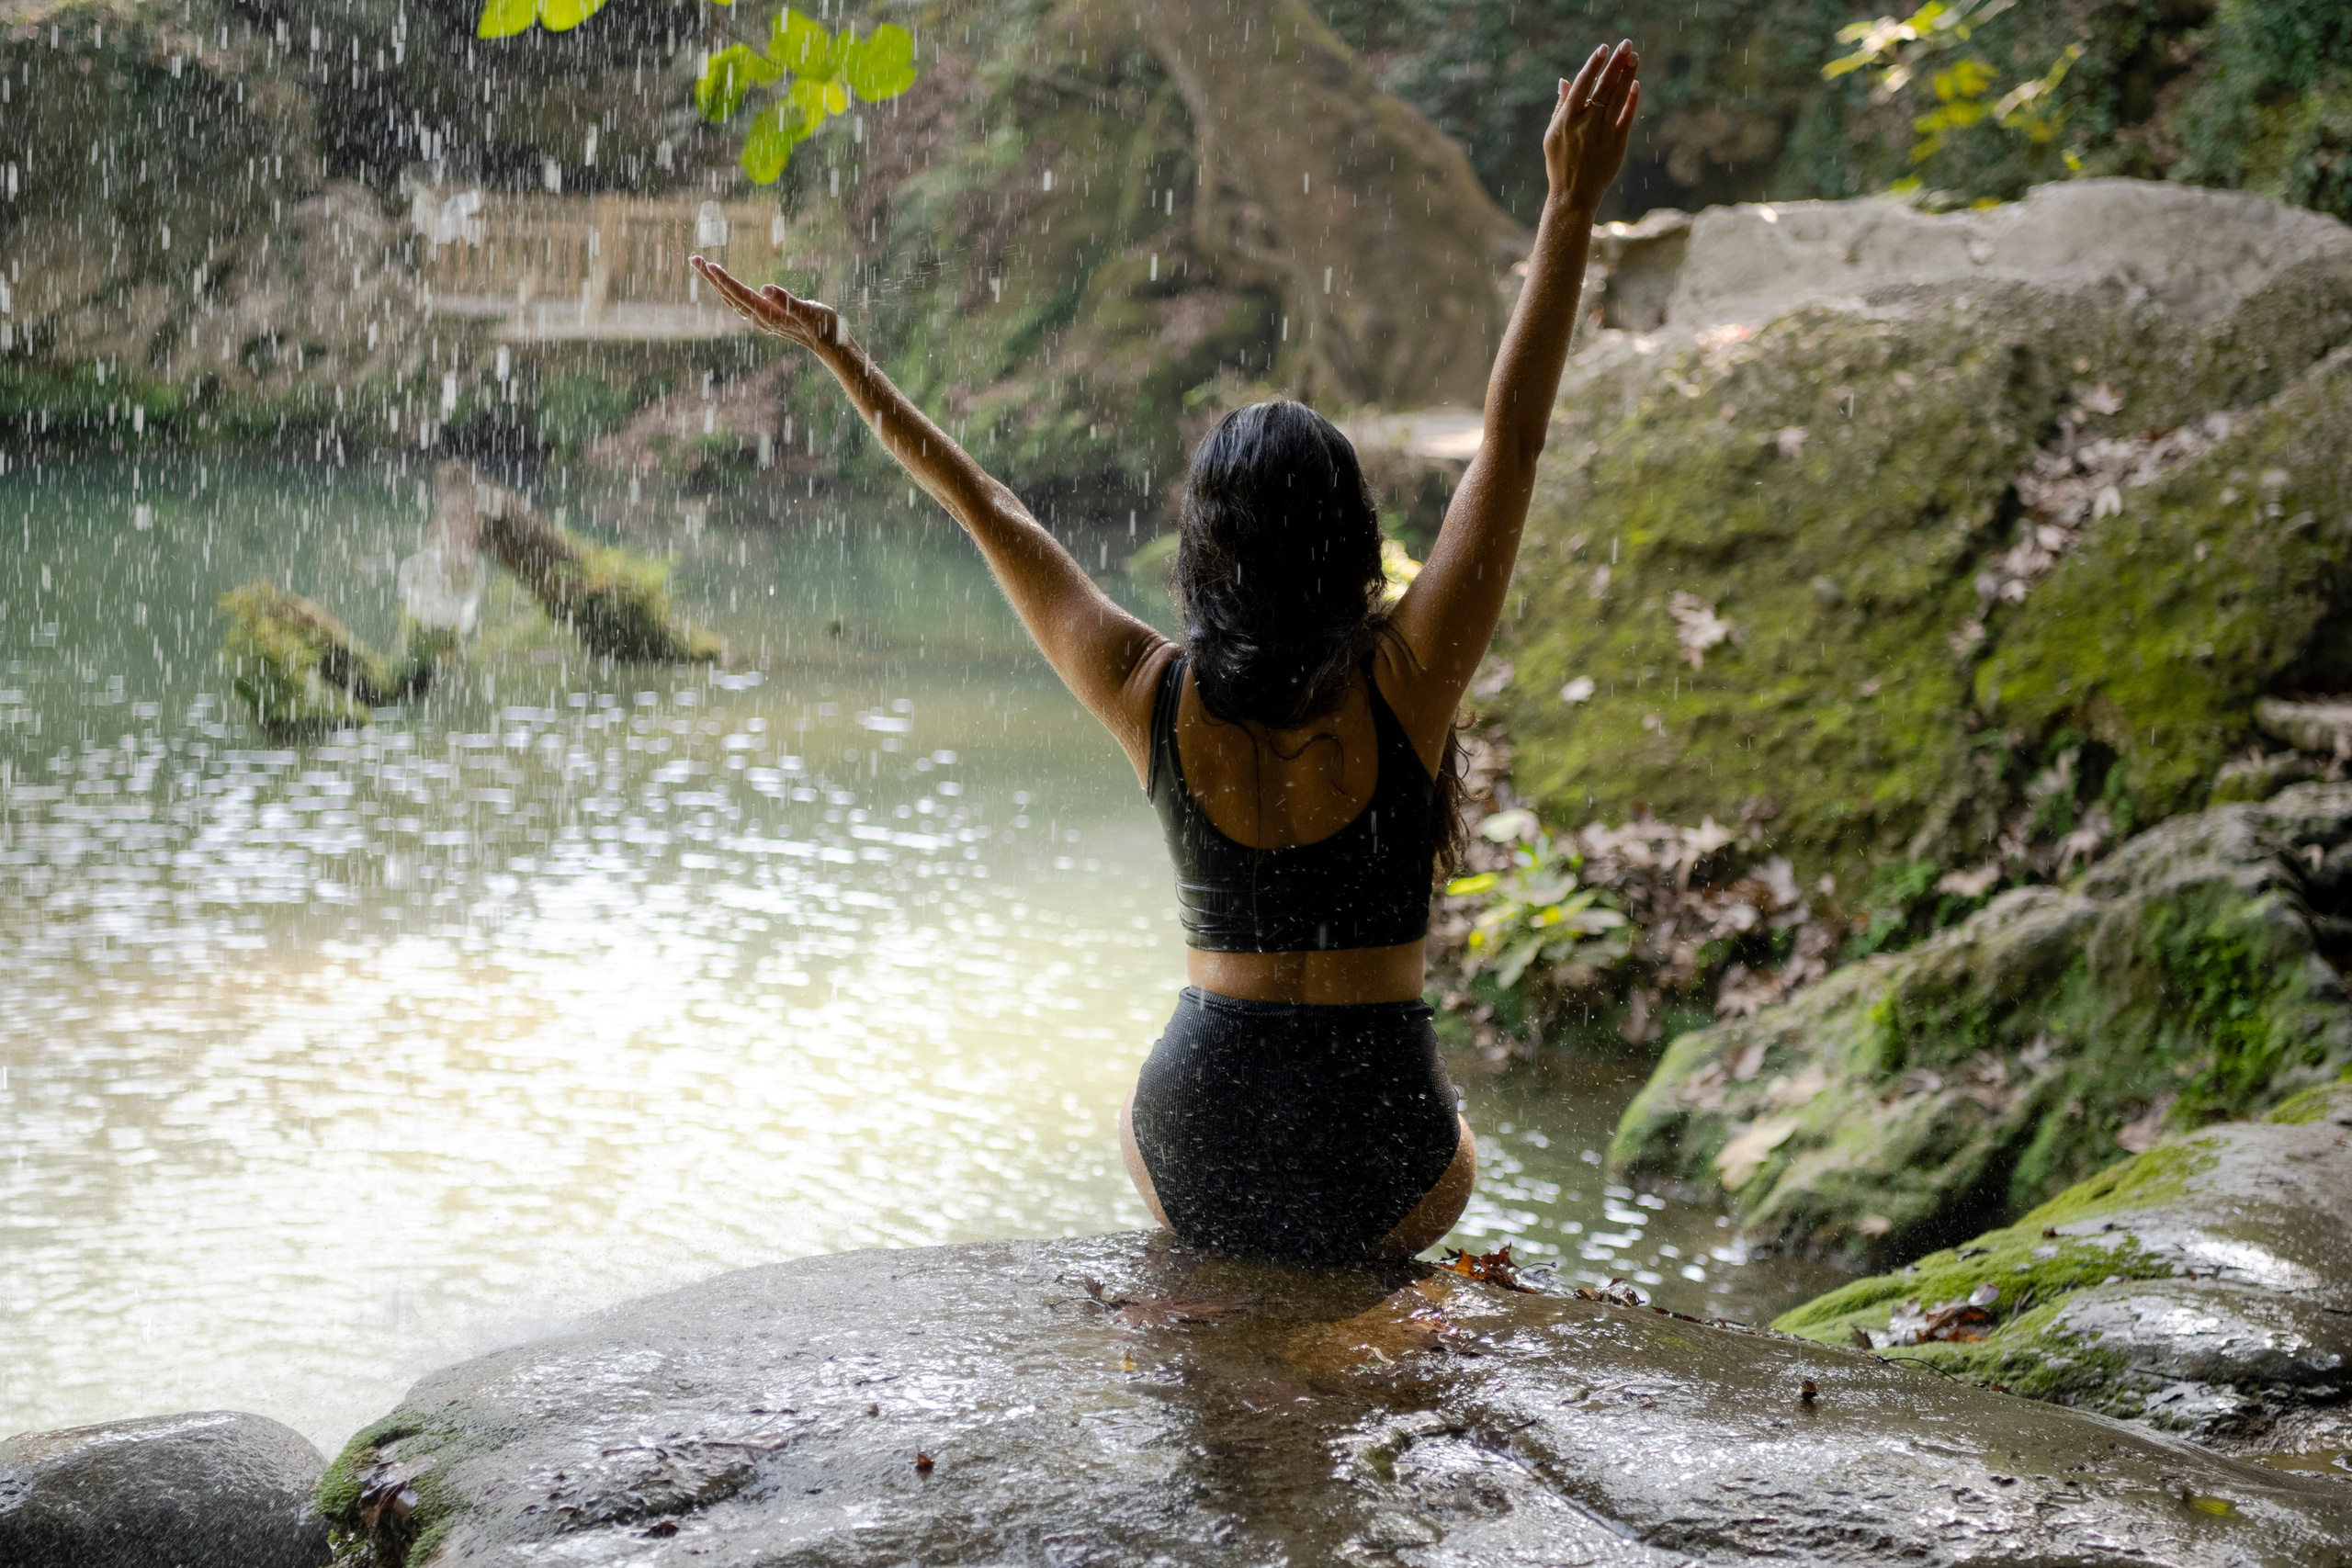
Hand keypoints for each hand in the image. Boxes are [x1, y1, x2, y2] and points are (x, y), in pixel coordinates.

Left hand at [690, 254, 844, 352]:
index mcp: (768, 315)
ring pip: (731, 298)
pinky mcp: (765, 316)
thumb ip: (788, 301)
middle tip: (693, 258)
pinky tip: (722, 283)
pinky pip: (739, 301)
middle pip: (729, 295)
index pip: (740, 294)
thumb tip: (765, 288)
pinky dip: (727, 289)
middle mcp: (760, 318)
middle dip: (711, 277)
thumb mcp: (810, 311)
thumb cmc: (824, 327)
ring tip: (702, 265)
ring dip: (715, 282)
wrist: (830, 344)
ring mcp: (761, 318)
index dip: (724, 280)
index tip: (709, 265)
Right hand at [1544, 41, 1639, 213]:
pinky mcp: (1617, 144)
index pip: (1582, 85)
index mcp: (1566, 120)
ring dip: (1627, 75)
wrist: (1573, 195)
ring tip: (1634, 57)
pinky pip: (1627, 117)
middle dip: (1616, 63)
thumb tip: (1564, 80)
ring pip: (1618, 98)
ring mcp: (1602, 134)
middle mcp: (1585, 124)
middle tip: (1626, 44)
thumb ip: (1560, 107)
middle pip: (1604, 87)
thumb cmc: (1560, 164)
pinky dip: (1632, 100)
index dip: (1593, 65)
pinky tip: (1635, 84)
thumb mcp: (1552, 135)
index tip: (1603, 48)